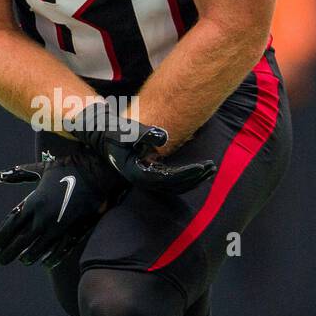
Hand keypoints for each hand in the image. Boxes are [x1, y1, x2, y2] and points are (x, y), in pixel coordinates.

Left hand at [0, 150, 123, 268]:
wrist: (96, 173)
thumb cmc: (67, 169)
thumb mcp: (42, 169)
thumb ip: (21, 174)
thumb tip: (1, 175)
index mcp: (34, 202)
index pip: (12, 225)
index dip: (2, 236)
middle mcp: (43, 217)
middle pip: (21, 241)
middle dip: (9, 252)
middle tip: (1, 260)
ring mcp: (59, 227)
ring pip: (38, 249)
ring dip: (29, 257)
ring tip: (24, 260)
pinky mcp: (73, 232)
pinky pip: (58, 251)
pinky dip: (51, 258)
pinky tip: (45, 262)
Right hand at [67, 103, 215, 194]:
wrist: (103, 134)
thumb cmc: (115, 131)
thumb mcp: (127, 129)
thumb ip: (145, 132)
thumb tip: (164, 137)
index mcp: (139, 173)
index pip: (168, 179)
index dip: (187, 174)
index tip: (203, 167)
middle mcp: (143, 180)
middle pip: (175, 186)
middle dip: (195, 178)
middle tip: (212, 168)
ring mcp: (147, 178)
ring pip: (175, 185)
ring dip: (193, 179)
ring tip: (210, 169)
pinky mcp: (150, 173)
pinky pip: (172, 180)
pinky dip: (187, 176)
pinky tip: (198, 169)